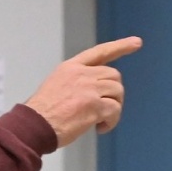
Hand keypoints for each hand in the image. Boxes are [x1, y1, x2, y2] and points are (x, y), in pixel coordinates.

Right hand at [22, 36, 141, 145]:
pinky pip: (115, 110)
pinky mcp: (94, 105)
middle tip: (105, 110)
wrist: (34, 125)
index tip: (136, 42)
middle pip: (114, 76)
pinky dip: (111, 121)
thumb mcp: (56, 85)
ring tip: (101, 120)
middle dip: (114, 93)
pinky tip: (100, 128)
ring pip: (117, 92)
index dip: (120, 46)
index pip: (100, 52)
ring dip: (114, 108)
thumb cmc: (42, 113)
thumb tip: (95, 92)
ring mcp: (88, 88)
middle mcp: (81, 74)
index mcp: (71, 67)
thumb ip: (76, 82)